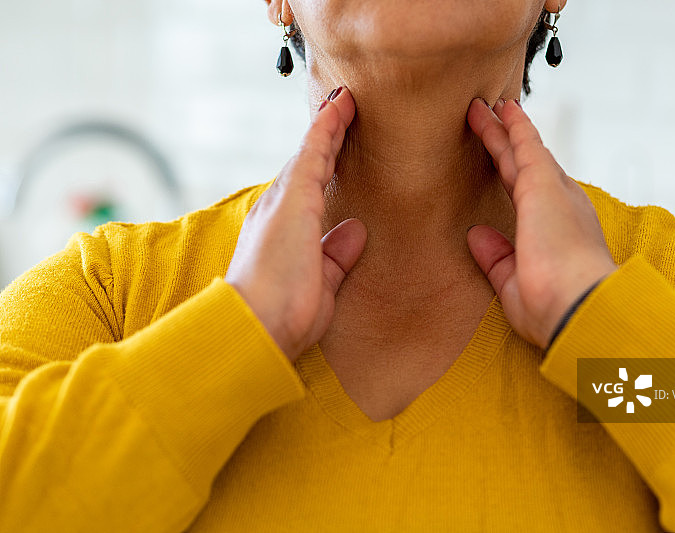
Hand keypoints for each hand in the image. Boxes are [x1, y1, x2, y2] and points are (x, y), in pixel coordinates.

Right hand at [225, 87, 366, 362]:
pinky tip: (341, 106)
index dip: (323, 164)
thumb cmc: (284, 316)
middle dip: (325, 138)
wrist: (258, 327)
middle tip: (343, 109)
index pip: (307, 190)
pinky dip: (327, 127)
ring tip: (345, 101)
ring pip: (310, 154)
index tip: (337, 144)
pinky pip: (314, 153)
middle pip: (306, 165)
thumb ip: (336, 256)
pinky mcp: (294, 199)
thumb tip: (354, 231)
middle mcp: (276, 210)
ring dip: (328, 126)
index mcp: (282, 232)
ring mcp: (283, 201)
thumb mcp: (322, 282)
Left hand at [465, 98, 616, 348]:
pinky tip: (500, 109)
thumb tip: (476, 235)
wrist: (577, 307)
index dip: (512, 176)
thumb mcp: (513, 283)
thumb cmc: (554, 308)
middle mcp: (561, 208)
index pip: (527, 198)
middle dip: (505, 144)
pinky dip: (513, 125)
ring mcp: (554, 192)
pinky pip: (525, 145)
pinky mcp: (543, 184)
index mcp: (557, 233)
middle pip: (525, 168)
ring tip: (482, 107)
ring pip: (521, 152)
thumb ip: (496, 258)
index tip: (500, 161)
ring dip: (502, 130)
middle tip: (489, 121)